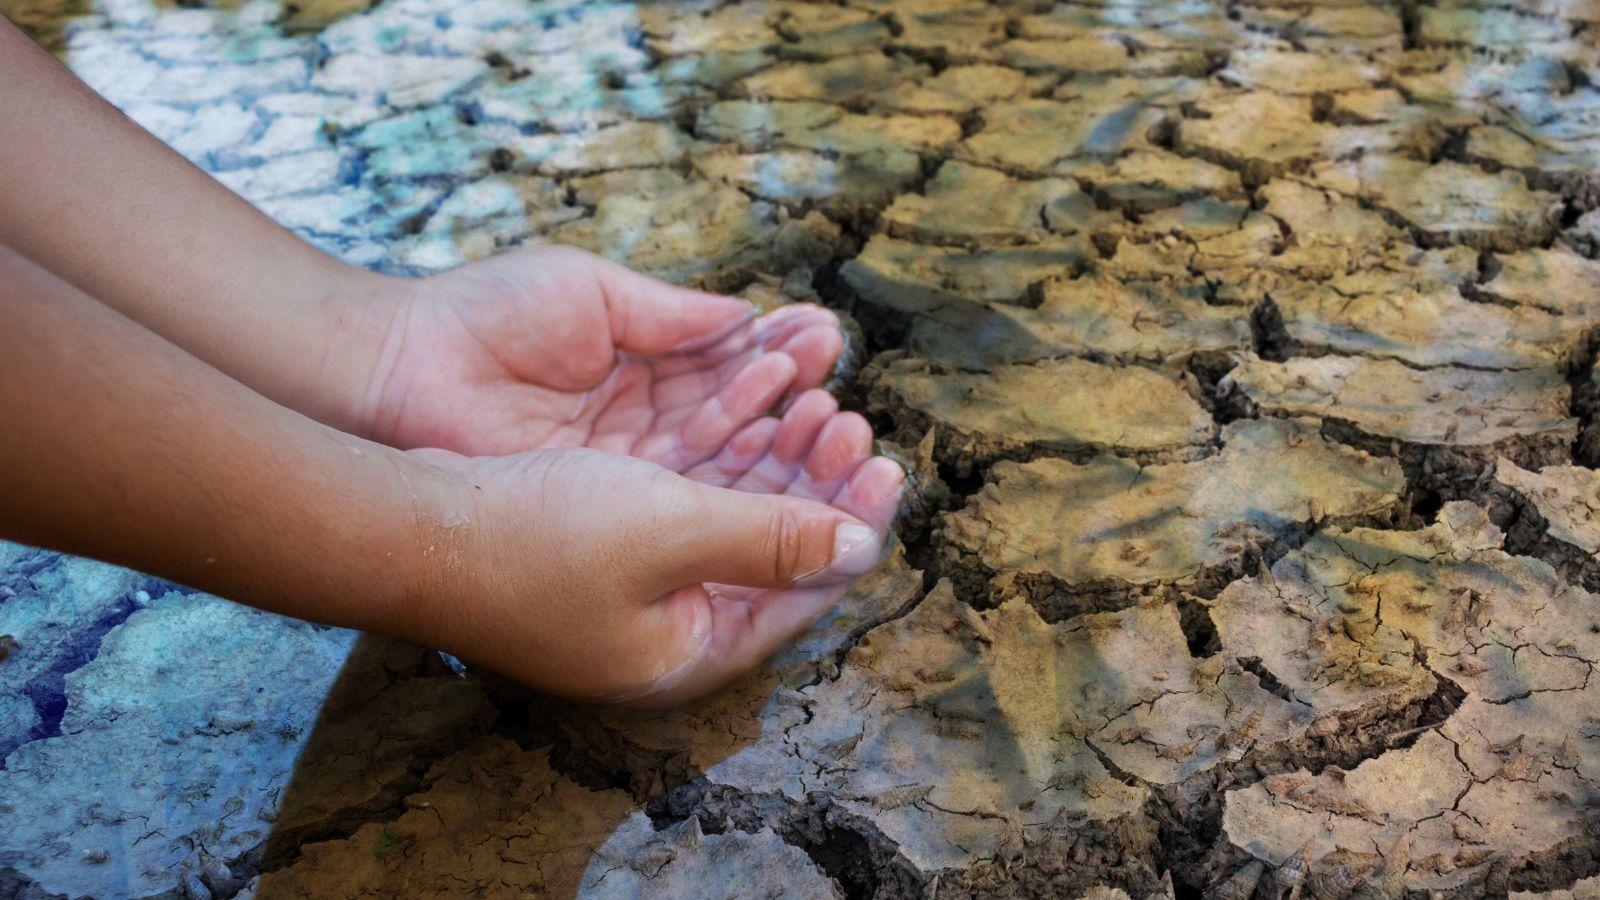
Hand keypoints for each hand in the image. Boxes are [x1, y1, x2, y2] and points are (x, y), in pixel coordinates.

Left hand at [362, 246, 845, 471]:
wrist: (399, 373)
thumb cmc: (483, 321)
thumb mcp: (591, 296)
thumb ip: (673, 316)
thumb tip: (749, 318)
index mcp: (638, 367)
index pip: (729, 371)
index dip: (780, 360)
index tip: (826, 341)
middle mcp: (640, 429)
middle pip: (738, 428)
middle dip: (796, 413)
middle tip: (842, 400)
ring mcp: (625, 477)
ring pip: (723, 470)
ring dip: (780, 451)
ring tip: (829, 422)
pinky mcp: (606, 515)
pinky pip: (687, 504)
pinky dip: (737, 485)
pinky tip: (783, 461)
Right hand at [404, 412, 902, 705]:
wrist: (405, 523)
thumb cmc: (532, 540)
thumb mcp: (670, 533)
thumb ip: (771, 538)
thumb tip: (861, 546)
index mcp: (690, 650)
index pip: (802, 593)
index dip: (852, 525)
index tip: (888, 465)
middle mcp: (667, 625)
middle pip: (771, 550)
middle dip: (814, 480)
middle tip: (850, 420)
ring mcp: (631, 585)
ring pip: (729, 512)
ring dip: (771, 455)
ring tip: (811, 397)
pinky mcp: (600, 541)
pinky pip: (685, 491)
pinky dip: (719, 449)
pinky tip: (748, 400)